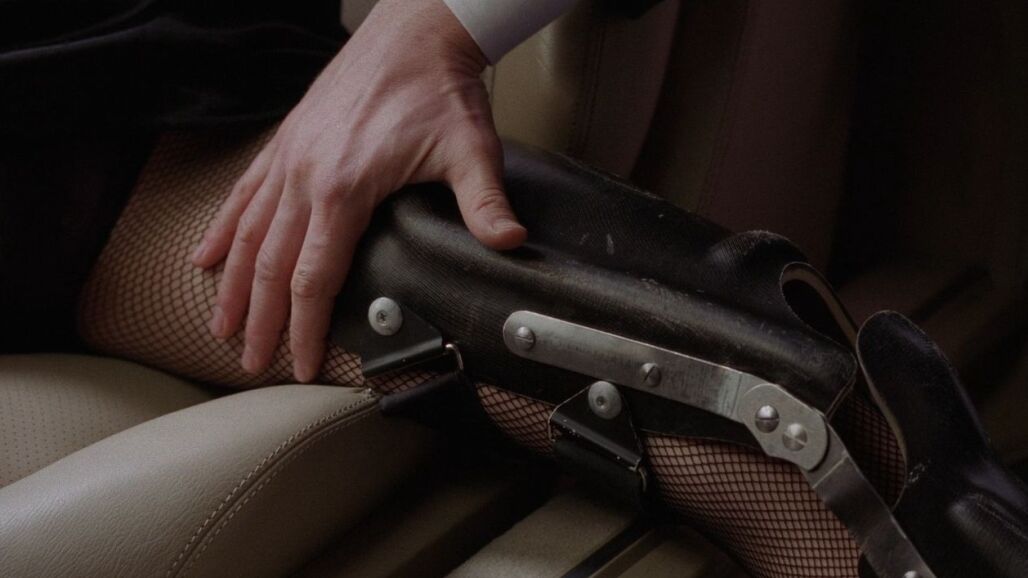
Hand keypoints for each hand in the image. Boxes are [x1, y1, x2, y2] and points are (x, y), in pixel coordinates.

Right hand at [191, 0, 525, 381]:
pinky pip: (243, 192)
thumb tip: (508, 243)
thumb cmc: (439, 90)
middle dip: (261, 321)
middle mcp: (305, 176)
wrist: (414, 33)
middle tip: (251, 363)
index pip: (315, 278)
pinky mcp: (286, 141)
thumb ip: (484, 203)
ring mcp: (289, 157)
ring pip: (248, 234)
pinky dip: (223, 228)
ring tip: (220, 325)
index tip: (302, 365)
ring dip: (233, 285)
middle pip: (272, 266)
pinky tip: (206, 256)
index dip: (305, 328)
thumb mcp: (470, 150)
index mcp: (344, 188)